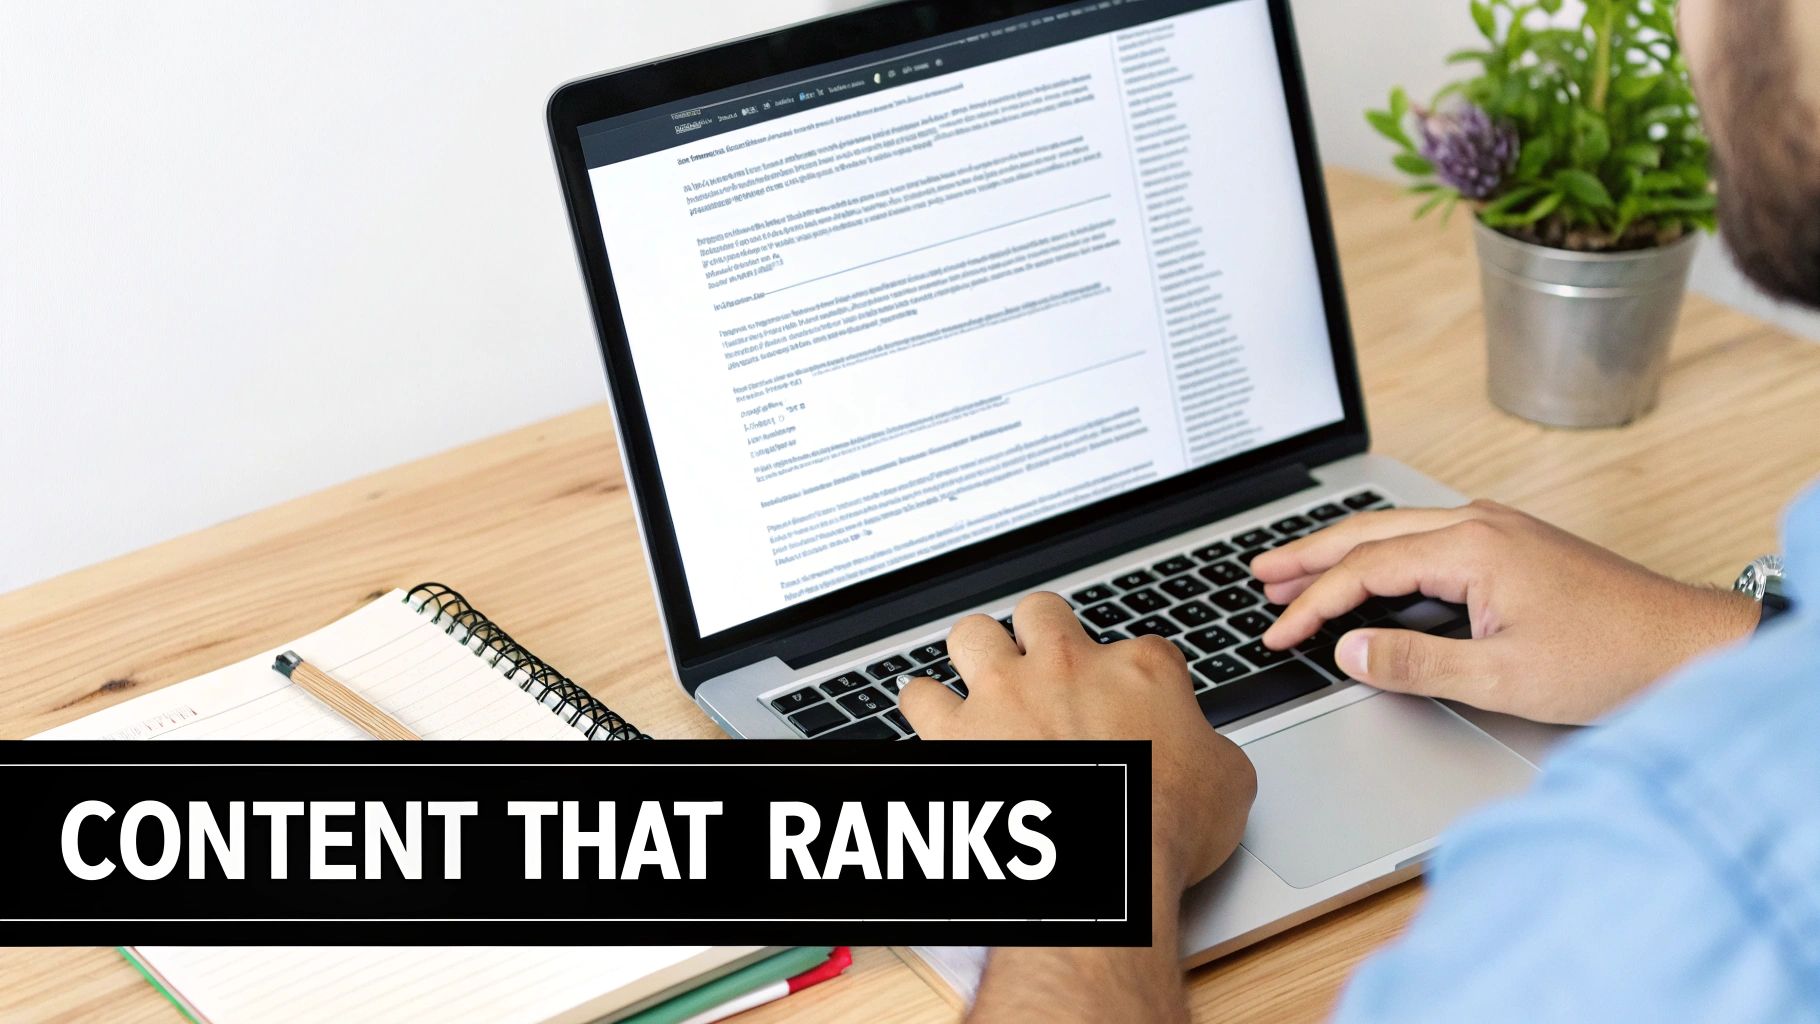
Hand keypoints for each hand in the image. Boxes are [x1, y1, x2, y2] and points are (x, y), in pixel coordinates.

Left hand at [898, 592, 1255, 894]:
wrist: (1104, 871)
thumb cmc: (1162, 831)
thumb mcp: (1227, 781)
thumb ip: (1211, 747)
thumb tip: (1206, 751)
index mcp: (1139, 669)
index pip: (1139, 646)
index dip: (1132, 674)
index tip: (1128, 702)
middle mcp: (1066, 667)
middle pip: (1042, 613)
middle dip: (1040, 634)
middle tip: (1043, 667)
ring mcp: (1005, 694)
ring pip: (972, 635)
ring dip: (976, 657)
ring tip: (981, 682)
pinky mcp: (955, 733)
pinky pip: (918, 697)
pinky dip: (924, 707)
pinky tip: (932, 720)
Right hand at [1252, 500, 1761, 723]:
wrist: (1690, 645)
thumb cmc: (1612, 657)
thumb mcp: (1503, 676)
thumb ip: (1416, 662)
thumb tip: (1349, 653)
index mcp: (1471, 546)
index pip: (1364, 569)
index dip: (1312, 604)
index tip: (1278, 634)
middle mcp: (1480, 524)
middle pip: (1369, 530)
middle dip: (1307, 554)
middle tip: (1258, 574)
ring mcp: (1499, 529)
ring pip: (1396, 529)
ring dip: (1342, 550)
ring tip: (1295, 569)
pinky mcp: (1514, 545)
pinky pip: (1426, 537)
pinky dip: (1382, 553)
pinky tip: (1371, 572)